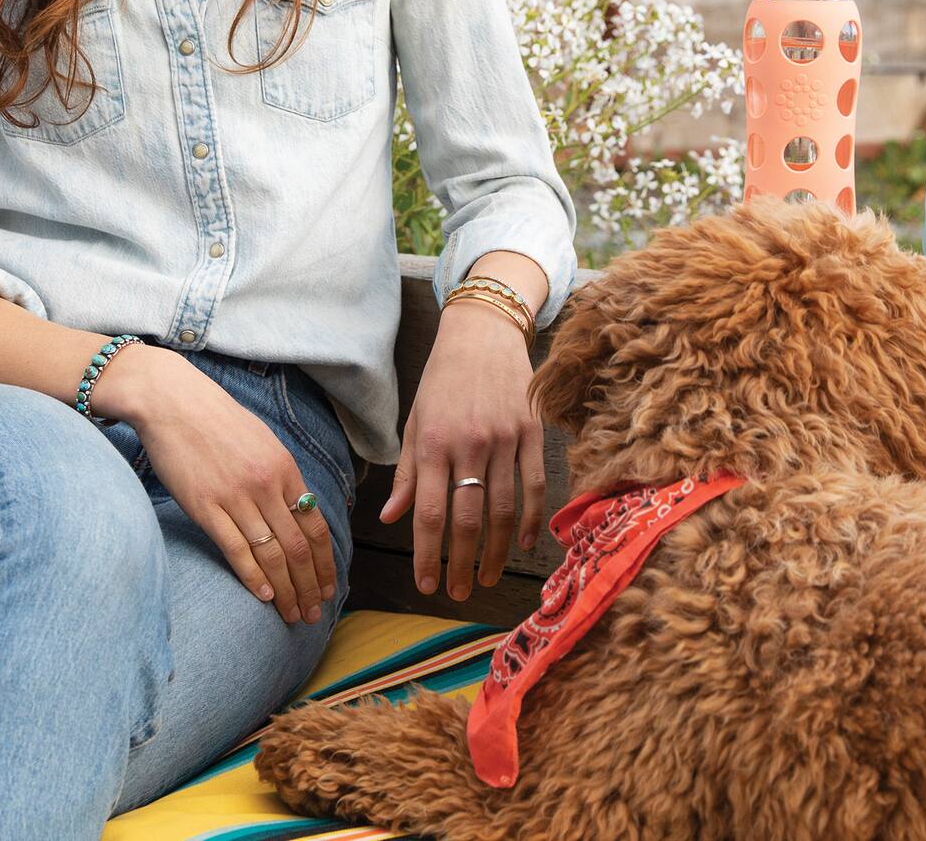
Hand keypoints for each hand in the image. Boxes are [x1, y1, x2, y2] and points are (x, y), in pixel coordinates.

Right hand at [133, 359, 338, 624]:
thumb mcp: (262, 441)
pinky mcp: (206, 507)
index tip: (328, 588)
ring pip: (271, 554)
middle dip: (309, 585)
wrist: (174, 402)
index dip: (324, 562)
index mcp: (284, 468)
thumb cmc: (217, 420)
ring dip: (285, 590)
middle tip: (314, 614)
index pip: (315, 525)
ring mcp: (236, 497)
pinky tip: (263, 596)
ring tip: (292, 614)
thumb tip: (297, 507)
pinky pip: (236, 549)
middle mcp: (266, 485)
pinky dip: (252, 577)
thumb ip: (280, 476)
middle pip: (297, 547)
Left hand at [377, 301, 545, 599]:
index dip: (426, 555)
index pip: (427, 512)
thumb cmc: (441, 379)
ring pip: (502, 510)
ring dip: (496, 552)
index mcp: (432, 442)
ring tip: (487, 577)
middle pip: (467, 519)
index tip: (427, 586)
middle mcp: (467, 443)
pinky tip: (522, 543)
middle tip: (460, 593)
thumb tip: (391, 519)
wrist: (483, 332)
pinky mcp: (531, 431)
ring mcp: (503, 438)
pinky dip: (530, 519)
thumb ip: (405, 472)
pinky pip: (533, 485)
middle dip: (462, 564)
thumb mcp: (414, 421)